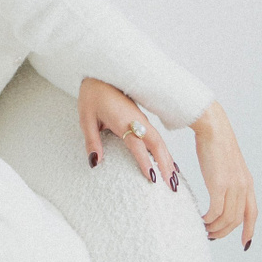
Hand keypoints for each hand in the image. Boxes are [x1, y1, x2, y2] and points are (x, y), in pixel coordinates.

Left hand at [77, 76, 182, 191]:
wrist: (101, 74)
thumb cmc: (92, 96)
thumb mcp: (86, 118)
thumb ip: (92, 141)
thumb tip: (95, 162)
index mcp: (122, 120)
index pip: (136, 144)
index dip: (144, 161)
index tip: (152, 178)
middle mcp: (137, 121)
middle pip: (156, 144)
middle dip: (165, 165)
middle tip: (172, 187)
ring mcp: (142, 120)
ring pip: (160, 142)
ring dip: (168, 161)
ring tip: (175, 182)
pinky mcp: (143, 120)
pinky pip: (157, 138)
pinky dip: (165, 152)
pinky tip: (170, 164)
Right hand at [191, 100, 255, 248]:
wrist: (213, 129)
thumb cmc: (215, 144)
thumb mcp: (228, 166)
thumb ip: (228, 180)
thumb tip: (220, 192)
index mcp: (248, 183)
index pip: (252, 213)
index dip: (249, 230)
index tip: (245, 244)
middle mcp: (244, 187)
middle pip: (236, 220)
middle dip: (224, 232)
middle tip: (211, 236)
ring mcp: (232, 186)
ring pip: (226, 218)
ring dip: (215, 228)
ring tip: (204, 229)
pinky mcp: (219, 185)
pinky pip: (215, 211)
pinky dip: (208, 220)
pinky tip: (201, 219)